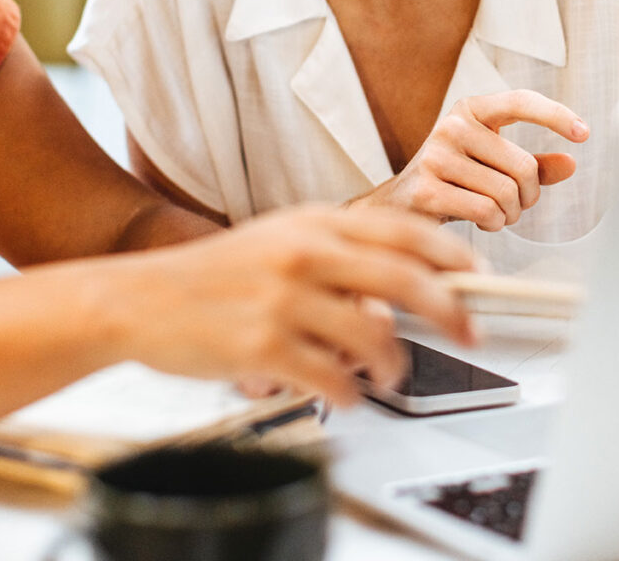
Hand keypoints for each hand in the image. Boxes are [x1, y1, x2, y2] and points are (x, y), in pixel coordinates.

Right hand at [109, 205, 478, 406]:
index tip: (476, 276)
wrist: (142, 298)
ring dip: (394, 364)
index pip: (401, 230)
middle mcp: (302, 255)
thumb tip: (399, 301)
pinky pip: (334, 380)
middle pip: (404, 279)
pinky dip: (350, 394)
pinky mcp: (264, 348)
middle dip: (451, 310)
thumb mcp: (277, 241)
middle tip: (471, 332)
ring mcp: (283, 301)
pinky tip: (342, 391)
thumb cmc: (215, 274)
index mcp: (310, 223)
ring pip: (374, 338)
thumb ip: (337, 258)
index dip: (450, 255)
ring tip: (388, 373)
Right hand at [355, 90, 588, 230]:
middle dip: (529, 196)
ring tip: (495, 213)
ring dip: (511, 214)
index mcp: (470, 110)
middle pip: (523, 166)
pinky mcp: (426, 189)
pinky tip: (481, 221)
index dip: (555, 115)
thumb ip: (532, 163)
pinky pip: (486, 211)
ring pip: (506, 193)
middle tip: (515, 204)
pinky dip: (494, 224)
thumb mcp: (493, 164)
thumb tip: (570, 163)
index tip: (584, 133)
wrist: (399, 203)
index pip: (520, 102)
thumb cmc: (453, 180)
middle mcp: (451, 126)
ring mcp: (435, 156)